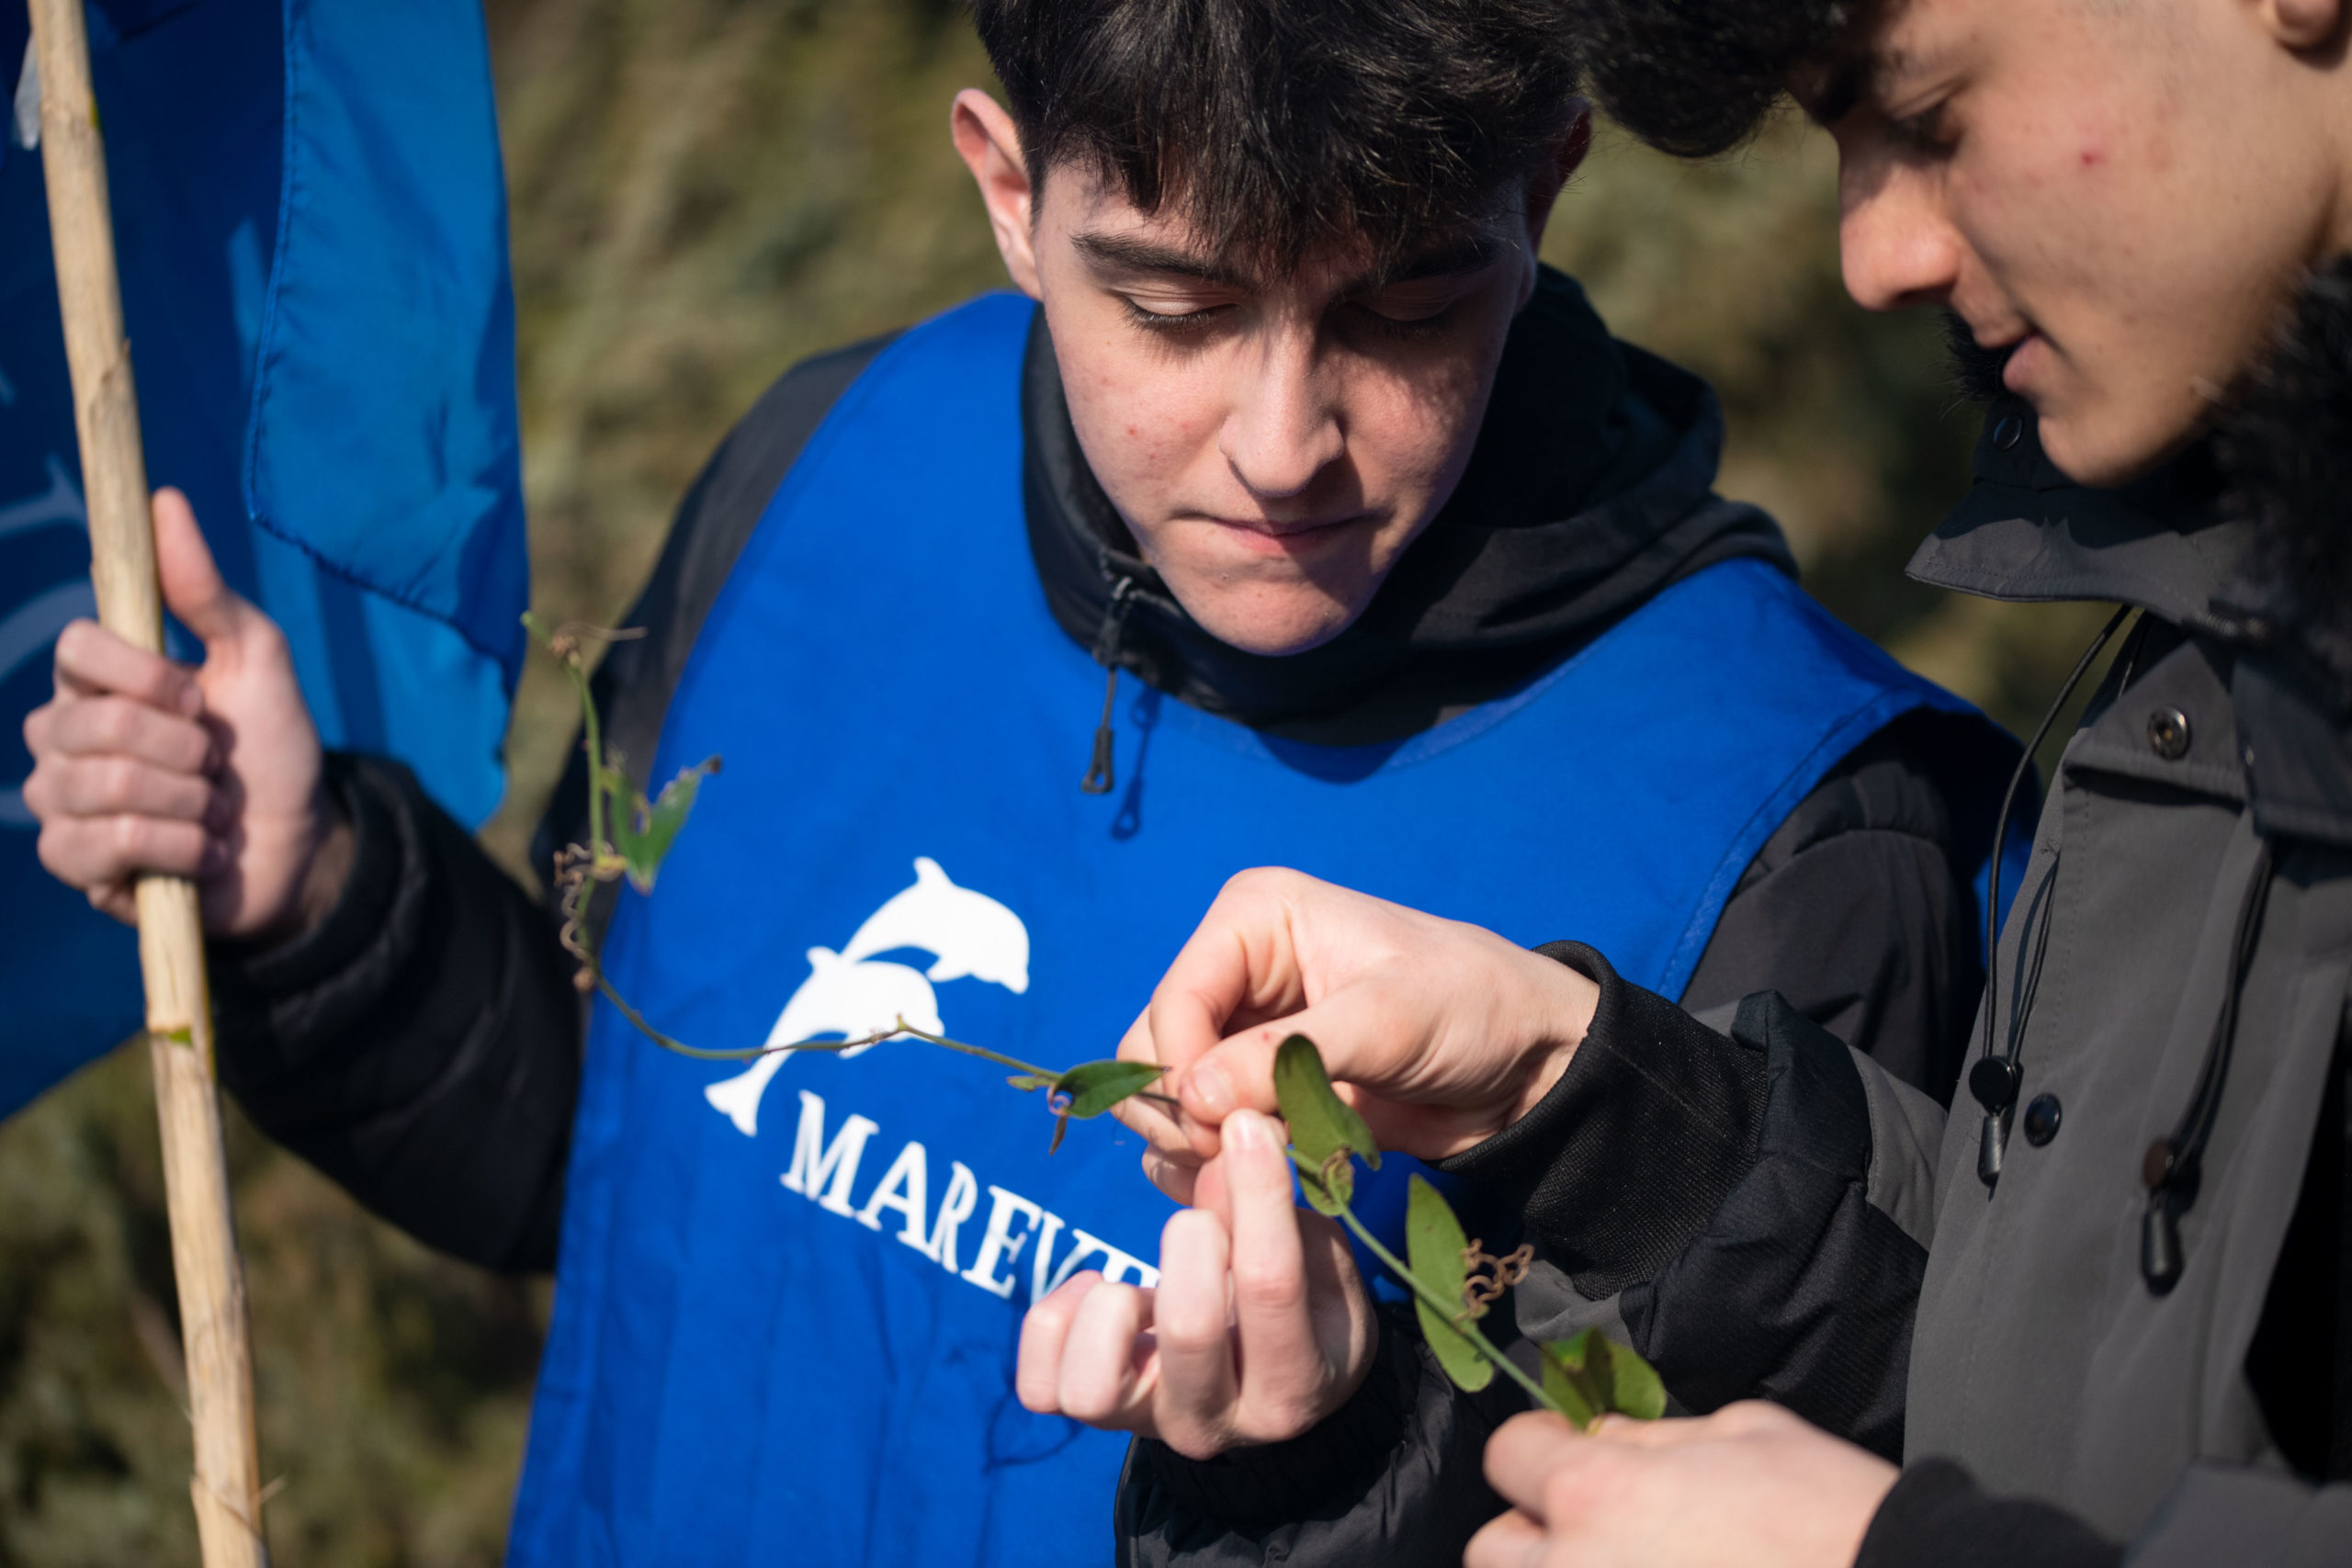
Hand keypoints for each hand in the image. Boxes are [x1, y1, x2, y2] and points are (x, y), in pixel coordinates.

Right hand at [22, 488, 348, 941]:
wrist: (295, 842)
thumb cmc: (267, 745)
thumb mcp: (256, 658)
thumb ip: (206, 590)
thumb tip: (165, 501)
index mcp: (95, 679)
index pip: (76, 647)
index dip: (144, 674)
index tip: (197, 696)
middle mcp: (62, 735)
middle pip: (96, 724)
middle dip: (185, 749)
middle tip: (215, 765)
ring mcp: (60, 800)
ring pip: (106, 788)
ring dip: (191, 803)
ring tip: (213, 810)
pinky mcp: (75, 863)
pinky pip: (109, 846)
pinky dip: (181, 848)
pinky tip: (203, 852)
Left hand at [1014, 1109, 1376, 1459]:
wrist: (1264, 1389)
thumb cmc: (1301, 1311)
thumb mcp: (1315, 1262)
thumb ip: (1277, 1210)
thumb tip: (1233, 1130)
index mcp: (1295, 1385)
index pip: (1271, 1284)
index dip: (1258, 1194)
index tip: (1242, 1126)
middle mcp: (1219, 1423)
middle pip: (1190, 1328)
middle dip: (1191, 1239)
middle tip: (1198, 1221)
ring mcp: (1149, 1424)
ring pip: (1092, 1387)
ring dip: (1108, 1307)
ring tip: (1133, 1284)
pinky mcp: (1094, 1411)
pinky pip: (1041, 1385)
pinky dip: (1055, 1322)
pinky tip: (1097, 1291)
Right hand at [1109, 868, 1598, 1193]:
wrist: (1527, 1064)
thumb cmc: (1470, 1007)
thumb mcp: (1387, 1020)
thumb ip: (1286, 1056)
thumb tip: (1194, 1098)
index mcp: (1253, 921)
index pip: (1172, 1003)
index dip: (1181, 1075)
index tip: (1221, 1135)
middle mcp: (1234, 971)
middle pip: (1151, 1050)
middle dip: (1185, 1113)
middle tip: (1241, 1162)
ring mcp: (1242, 1033)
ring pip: (1167, 1098)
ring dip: (1199, 1145)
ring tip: (1262, 1172)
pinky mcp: (1259, 1089)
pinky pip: (1203, 1132)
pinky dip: (1218, 1165)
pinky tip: (1265, 1183)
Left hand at [1466, 1402, 1897, 1567]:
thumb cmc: (1835, 1519)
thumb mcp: (1746, 1434)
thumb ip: (1655, 1437)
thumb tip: (1604, 1439)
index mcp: (1598, 1493)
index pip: (1509, 1453)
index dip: (1544, 1449)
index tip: (1572, 1456)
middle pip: (1494, 1549)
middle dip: (1538, 1536)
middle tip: (1603, 1535)